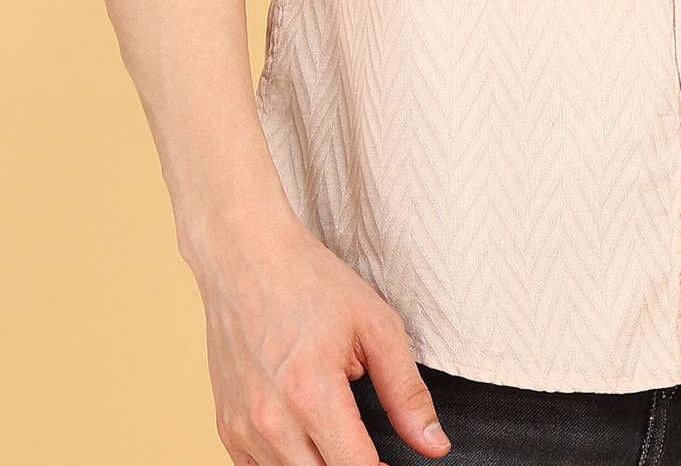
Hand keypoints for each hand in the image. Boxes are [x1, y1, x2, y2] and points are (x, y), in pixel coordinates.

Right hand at [184, 202, 451, 463]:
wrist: (244, 256)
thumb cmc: (311, 282)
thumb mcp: (375, 325)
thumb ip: (406, 392)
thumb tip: (434, 445)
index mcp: (312, 395)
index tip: (397, 463)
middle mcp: (271, 422)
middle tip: (371, 447)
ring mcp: (242, 429)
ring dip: (321, 465)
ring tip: (340, 429)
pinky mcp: (226, 429)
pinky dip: (289, 463)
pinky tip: (307, 435)